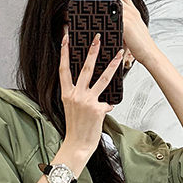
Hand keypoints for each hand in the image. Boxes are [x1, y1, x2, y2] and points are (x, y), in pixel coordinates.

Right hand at [58, 23, 123, 157]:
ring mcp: (87, 101)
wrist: (77, 145)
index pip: (64, 69)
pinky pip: (107, 103)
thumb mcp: (73, 109)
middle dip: (92, 51)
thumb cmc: (75, 129)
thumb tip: (97, 95)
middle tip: (97, 38)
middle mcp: (76, 95)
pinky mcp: (97, 109)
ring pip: (103, 79)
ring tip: (119, 54)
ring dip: (112, 65)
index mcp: (67, 94)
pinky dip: (108, 107)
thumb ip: (81, 98)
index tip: (66, 37)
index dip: (65, 52)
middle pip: (85, 68)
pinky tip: (106, 111)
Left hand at [79, 0, 159, 65]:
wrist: (149, 54)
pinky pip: (111, 14)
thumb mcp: (132, 32)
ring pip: (110, 1)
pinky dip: (101, 10)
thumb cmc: (140, 46)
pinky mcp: (126, 24)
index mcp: (134, 12)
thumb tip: (112, 26)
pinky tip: (91, 10)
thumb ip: (123, 26)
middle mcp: (132, 11)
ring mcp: (129, 16)